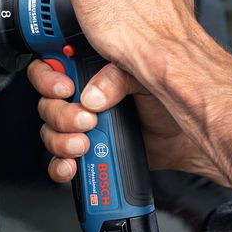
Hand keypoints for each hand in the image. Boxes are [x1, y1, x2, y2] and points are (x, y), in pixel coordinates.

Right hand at [27, 59, 224, 184]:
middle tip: (86, 120)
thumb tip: (91, 96)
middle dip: (61, 115)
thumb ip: (116, 79)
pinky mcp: (86, 152)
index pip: (51, 66)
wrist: (185, 140)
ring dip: (61, 141)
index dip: (48, 77)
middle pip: (46, 104)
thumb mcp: (144, 78)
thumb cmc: (169, 103)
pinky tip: (72, 165)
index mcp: (90, 71)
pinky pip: (58, 161)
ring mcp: (82, 126)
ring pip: (49, 133)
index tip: (64, 89)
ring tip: (84, 144)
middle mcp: (81, 98)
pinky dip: (60, 165)